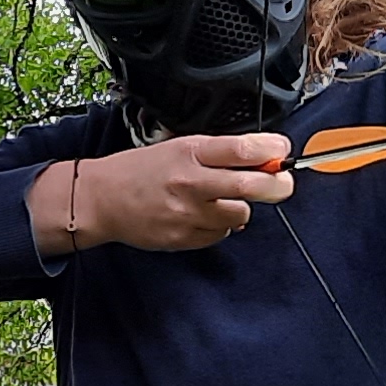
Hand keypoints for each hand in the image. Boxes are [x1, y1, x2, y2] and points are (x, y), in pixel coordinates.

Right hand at [34, 133, 296, 255]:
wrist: (102, 199)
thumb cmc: (141, 170)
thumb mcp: (179, 147)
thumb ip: (218, 153)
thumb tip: (262, 159)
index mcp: (189, 152)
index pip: (243, 149)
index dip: (272, 151)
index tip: (282, 151)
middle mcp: (190, 182)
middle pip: (251, 185)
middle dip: (278, 184)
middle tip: (283, 183)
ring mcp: (187, 213)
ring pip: (240, 214)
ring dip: (242, 207)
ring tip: (225, 200)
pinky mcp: (183, 238)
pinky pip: (220, 235)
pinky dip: (220, 226)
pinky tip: (203, 216)